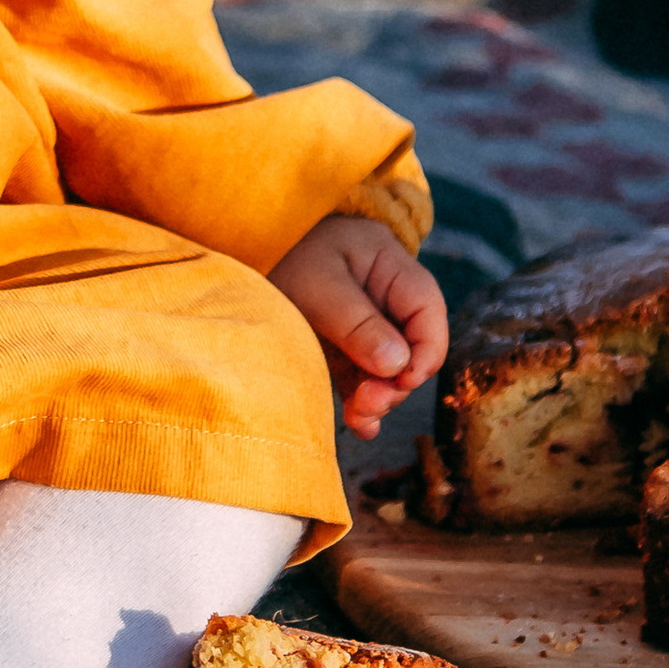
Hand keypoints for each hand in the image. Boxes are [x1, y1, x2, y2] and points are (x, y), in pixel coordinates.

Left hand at [269, 214, 448, 440]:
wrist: (241, 243)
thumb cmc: (282, 251)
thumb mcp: (319, 284)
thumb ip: (358, 323)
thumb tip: (398, 365)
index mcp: (389, 267)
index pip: (427, 312)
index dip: (425, 352)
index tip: (403, 382)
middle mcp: (384, 295)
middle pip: (411, 346)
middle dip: (395, 381)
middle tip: (368, 404)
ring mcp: (363, 320)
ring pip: (387, 367)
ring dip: (379, 396)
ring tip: (359, 418)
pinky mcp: (340, 341)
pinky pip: (361, 373)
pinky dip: (361, 398)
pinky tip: (360, 424)